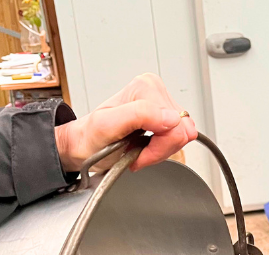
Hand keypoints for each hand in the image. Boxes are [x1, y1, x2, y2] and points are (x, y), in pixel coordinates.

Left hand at [55, 73, 197, 172]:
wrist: (86, 145)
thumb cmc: (92, 138)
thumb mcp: (107, 126)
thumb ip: (139, 115)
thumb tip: (171, 117)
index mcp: (145, 87)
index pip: (176, 125)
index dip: (158, 147)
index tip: (138, 153)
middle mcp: (155, 90)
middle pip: (182, 131)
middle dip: (161, 149)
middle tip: (139, 151)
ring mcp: (163, 103)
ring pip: (183, 136)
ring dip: (162, 150)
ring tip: (140, 148)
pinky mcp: (167, 115)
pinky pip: (180, 138)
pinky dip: (164, 148)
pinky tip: (147, 145)